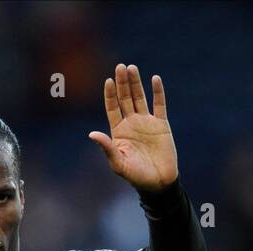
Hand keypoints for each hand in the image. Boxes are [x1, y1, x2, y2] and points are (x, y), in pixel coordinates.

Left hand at [87, 64, 177, 192]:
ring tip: (132, 68)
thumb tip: (91, 134)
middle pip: (125, 98)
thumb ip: (107, 147)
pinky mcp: (161, 125)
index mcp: (118, 131)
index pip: (112, 108)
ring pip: (140, 98)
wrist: (158, 183)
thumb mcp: (118, 163)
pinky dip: (158, 92)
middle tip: (120, 66)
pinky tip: (155, 78)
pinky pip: (159, 104)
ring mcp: (146, 122)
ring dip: (136, 83)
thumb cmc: (136, 176)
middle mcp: (131, 123)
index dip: (110, 94)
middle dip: (122, 83)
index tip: (108, 80)